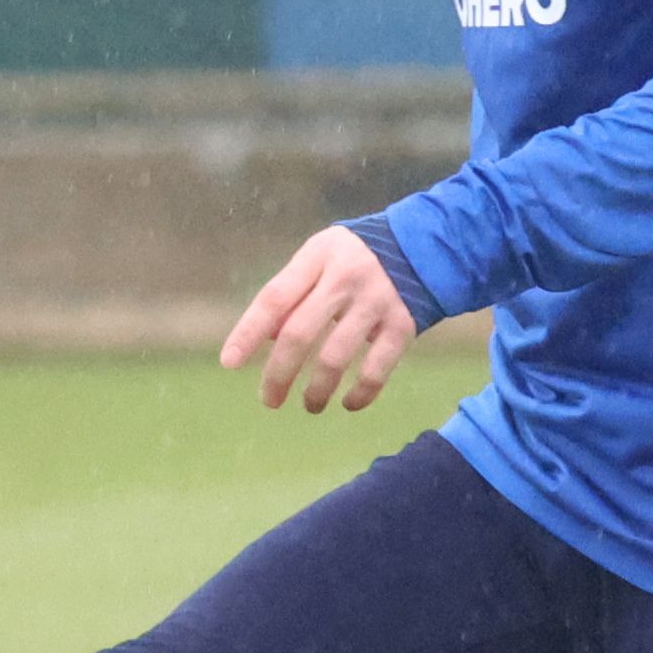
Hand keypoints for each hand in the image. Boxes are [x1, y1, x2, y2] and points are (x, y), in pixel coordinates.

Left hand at [221, 225, 419, 414]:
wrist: (422, 247)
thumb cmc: (353, 260)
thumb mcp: (319, 260)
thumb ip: (292, 292)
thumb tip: (265, 339)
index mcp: (318, 257)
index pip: (274, 298)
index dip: (248, 332)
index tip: (229, 363)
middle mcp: (346, 278)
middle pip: (300, 332)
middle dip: (278, 373)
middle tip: (268, 400)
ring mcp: (376, 302)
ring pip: (335, 357)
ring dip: (317, 390)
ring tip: (309, 405)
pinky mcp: (403, 326)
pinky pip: (376, 369)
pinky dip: (360, 393)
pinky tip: (347, 403)